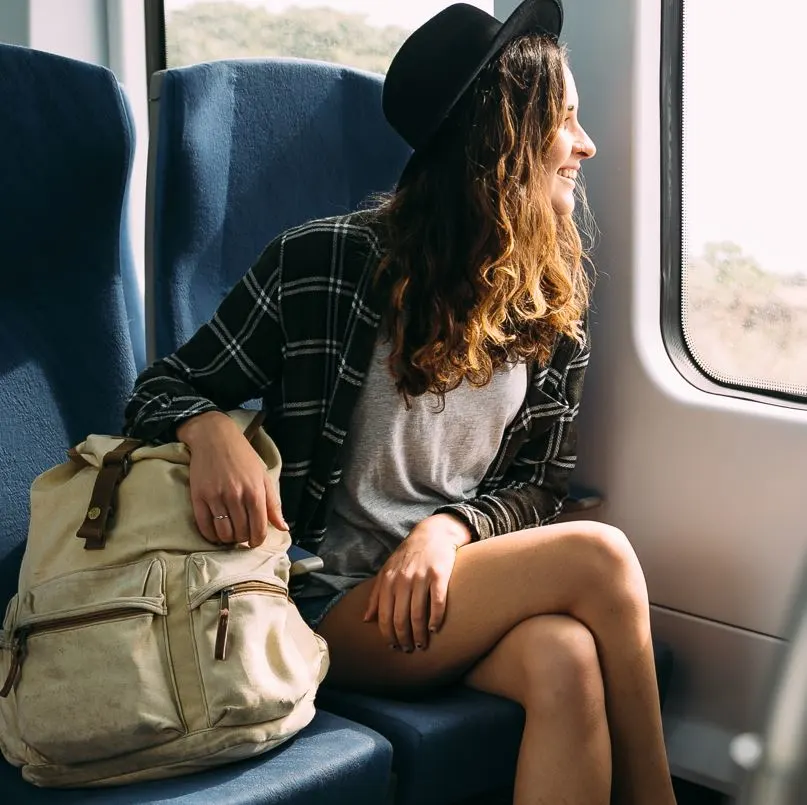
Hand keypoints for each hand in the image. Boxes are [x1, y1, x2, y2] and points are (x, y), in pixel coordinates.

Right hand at [178, 412, 287, 547]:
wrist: (214, 437)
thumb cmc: (243, 457)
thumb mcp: (263, 477)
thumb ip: (273, 504)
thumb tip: (283, 528)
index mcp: (255, 492)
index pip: (259, 529)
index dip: (257, 541)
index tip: (255, 541)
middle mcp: (236, 496)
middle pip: (241, 534)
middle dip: (243, 539)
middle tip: (242, 534)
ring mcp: (216, 497)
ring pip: (223, 533)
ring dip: (227, 539)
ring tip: (230, 533)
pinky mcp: (198, 497)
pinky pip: (204, 526)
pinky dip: (210, 535)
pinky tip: (215, 532)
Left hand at [363, 514, 471, 651]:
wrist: (432, 534)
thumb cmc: (408, 556)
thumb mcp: (387, 571)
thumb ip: (376, 595)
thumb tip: (366, 619)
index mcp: (388, 581)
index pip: (384, 616)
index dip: (388, 635)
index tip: (393, 647)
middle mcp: (403, 580)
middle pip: (400, 619)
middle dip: (403, 639)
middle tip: (408, 649)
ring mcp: (421, 577)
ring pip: (418, 614)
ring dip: (419, 634)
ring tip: (421, 645)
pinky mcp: (439, 575)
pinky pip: (437, 603)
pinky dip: (436, 619)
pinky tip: (435, 628)